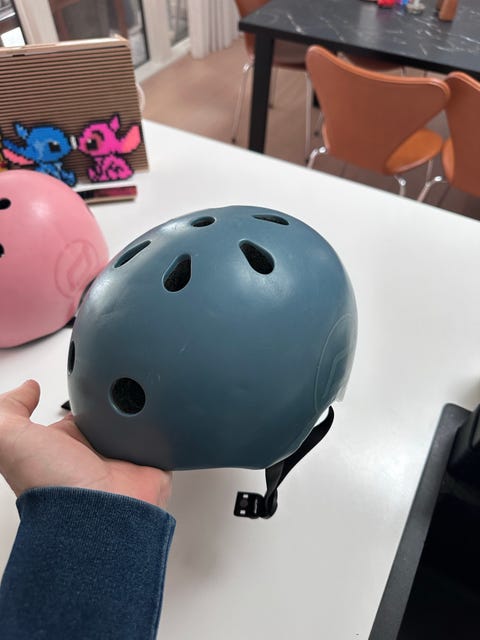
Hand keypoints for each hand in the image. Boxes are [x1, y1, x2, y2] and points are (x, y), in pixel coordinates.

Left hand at [0, 380, 171, 508]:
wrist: (98, 516)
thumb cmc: (52, 486)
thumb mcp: (9, 439)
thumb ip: (7, 411)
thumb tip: (26, 389)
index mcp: (62, 444)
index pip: (72, 412)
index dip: (77, 395)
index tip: (85, 377)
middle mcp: (92, 453)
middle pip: (106, 417)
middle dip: (114, 400)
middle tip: (120, 383)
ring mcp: (122, 460)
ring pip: (135, 426)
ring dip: (143, 412)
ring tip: (148, 391)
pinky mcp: (151, 464)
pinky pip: (164, 441)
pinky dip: (167, 430)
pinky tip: (165, 416)